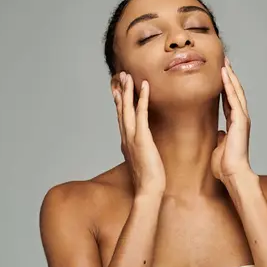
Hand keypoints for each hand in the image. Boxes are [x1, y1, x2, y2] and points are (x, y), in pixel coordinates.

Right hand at [112, 72, 165, 196]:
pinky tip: (144, 86)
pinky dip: (142, 98)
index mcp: (126, 142)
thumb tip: (144, 150)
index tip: (118, 90)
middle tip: (120, 76)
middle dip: (121, 92)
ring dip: (128, 90)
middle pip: (121, 110)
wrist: (148, 190)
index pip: (121, 118)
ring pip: (128, 108)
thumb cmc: (149, 180)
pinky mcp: (142, 137)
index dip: (119, 103)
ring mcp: (132, 137)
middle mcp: (126, 137)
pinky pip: (142, 113)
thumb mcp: (143, 162)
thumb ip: (141, 153)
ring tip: (127, 75)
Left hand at [211, 58, 252, 182]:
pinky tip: (224, 74)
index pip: (230, 100)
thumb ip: (220, 138)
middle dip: (229, 76)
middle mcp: (241, 119)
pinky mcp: (241, 121)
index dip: (225, 87)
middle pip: (235, 92)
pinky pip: (234, 98)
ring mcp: (242, 119)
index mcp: (235, 124)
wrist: (233, 174)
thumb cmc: (226, 166)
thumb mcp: (220, 147)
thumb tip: (219, 133)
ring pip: (236, 92)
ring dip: (230, 76)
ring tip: (224, 62)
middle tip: (224, 61)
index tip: (220, 75)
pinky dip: (229, 85)